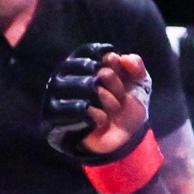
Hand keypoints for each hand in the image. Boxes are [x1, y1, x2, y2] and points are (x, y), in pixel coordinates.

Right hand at [44, 44, 150, 159]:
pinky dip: (101, 117)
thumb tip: (124, 58)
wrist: (121, 139)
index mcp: (79, 62)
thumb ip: (136, 66)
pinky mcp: (55, 117)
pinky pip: (84, 109)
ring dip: (110, 102)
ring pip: (92, 88)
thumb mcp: (138, 82)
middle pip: (101, 71)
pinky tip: (101, 122)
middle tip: (117, 98)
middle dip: (117, 87)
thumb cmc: (124, 105)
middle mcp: (63, 75)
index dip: (116, 66)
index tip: (121, 77)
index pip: (99, 53)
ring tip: (110, 111)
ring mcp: (56, 95)